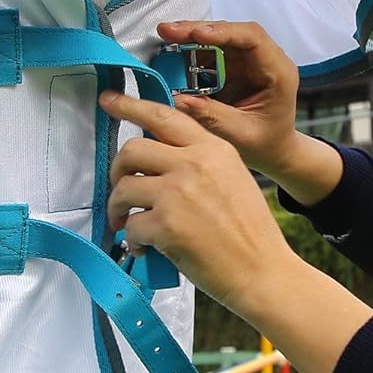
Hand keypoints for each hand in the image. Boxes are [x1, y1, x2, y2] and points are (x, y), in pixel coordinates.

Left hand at [99, 89, 301, 319]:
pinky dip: (132, 240)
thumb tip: (155, 162)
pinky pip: (130, 225)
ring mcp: (178, 193)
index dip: (131, 106)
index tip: (109, 100)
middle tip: (120, 189)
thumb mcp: (232, 178)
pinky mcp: (166, 224)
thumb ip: (198, 162)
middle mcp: (195, 163)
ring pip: (123, 187)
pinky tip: (145, 249)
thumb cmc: (248, 233)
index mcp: (213, 149)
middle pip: (132, 149)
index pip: (164, 116)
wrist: (263, 272)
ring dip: (117, 208)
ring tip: (125, 223)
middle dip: (117, 170)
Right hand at [156, 19, 341, 205]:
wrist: (273, 150)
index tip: (196, 35)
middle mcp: (264, 60)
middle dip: (198, 30)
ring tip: (167, 37)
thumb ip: (210, 115)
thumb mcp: (239, 133)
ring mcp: (247, 62)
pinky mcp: (232, 66)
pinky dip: (190, 52)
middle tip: (168, 31)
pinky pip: (210, 52)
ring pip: (218, 39)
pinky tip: (174, 54)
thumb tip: (177, 99)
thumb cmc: (266, 143)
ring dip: (191, 37)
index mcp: (277, 72)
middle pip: (231, 32)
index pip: (253, 38)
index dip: (223, 32)